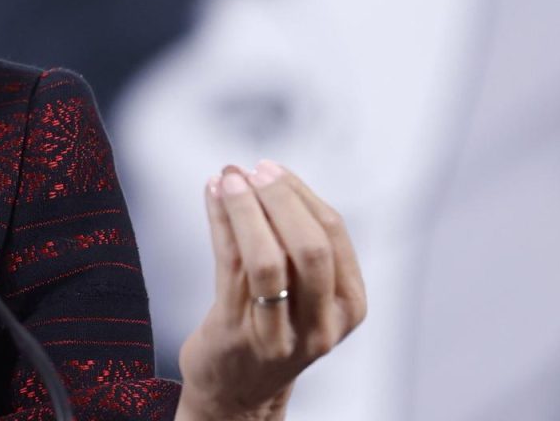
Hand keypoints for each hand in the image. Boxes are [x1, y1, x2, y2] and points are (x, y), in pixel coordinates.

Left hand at [175, 160, 366, 420]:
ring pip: (267, 258)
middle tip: (253, 170)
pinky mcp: (236, 332)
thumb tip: (270, 175)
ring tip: (228, 177)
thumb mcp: (306, 294)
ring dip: (245, 208)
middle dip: (279, 199)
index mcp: (348, 306)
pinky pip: (229, 265)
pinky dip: (221, 221)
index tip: (274, 169)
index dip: (301, 195)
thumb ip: (299, 244)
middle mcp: (320, 324)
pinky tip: (211, 196)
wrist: (238, 392)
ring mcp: (279, 333)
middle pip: (309, 248)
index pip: (333, 236)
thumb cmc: (272, 328)